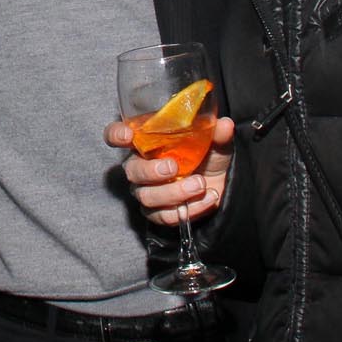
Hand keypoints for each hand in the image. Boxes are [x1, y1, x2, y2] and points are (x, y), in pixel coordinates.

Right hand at [105, 115, 235, 225]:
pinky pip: (164, 216)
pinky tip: (207, 199)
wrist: (217, 186)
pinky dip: (188, 209)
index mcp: (145, 143)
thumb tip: (225, 125)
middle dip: (151, 171)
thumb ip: (218, 134)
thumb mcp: (215, 143)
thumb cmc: (206, 157)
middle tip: (174, 168)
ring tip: (200, 185)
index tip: (129, 136)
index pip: (116, 135)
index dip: (116, 135)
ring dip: (174, 192)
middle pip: (132, 171)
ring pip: (147, 197)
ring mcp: (146, 191)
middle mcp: (139, 167)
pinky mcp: (158, 213)